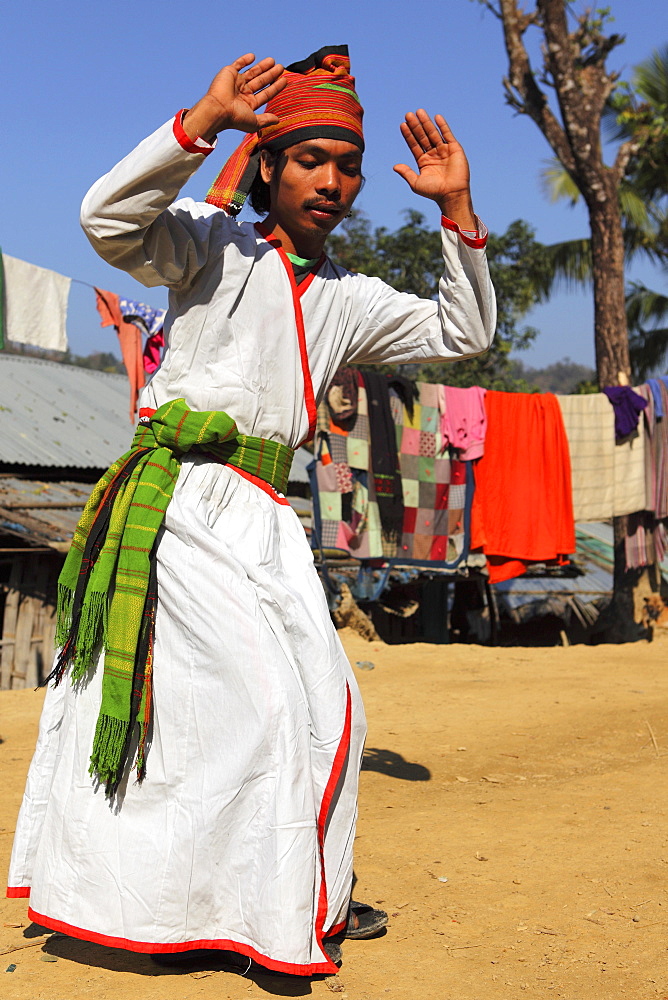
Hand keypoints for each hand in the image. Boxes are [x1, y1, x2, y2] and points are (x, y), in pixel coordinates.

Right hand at [183, 53, 285, 141]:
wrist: (218, 109)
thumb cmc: (235, 118)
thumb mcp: (255, 122)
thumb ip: (266, 120)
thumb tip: (278, 120)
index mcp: (249, 103)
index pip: (266, 94)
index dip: (276, 87)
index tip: (285, 80)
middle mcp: (243, 92)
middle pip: (261, 81)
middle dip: (271, 75)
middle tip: (281, 68)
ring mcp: (236, 82)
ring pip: (252, 72)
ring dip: (262, 66)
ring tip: (273, 61)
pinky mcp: (229, 73)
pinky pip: (238, 64)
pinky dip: (245, 60)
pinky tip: (253, 57)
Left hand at [394, 110, 475, 228]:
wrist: (451, 194)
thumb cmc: (434, 192)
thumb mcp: (416, 183)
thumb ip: (406, 173)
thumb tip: (394, 166)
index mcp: (424, 162)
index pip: (414, 145)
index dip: (408, 135)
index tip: (402, 124)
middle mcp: (433, 154)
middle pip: (422, 136)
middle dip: (415, 126)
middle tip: (408, 114)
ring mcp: (444, 151)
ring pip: (433, 133)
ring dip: (426, 123)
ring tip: (419, 112)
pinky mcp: (454, 149)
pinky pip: (447, 135)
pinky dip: (442, 126)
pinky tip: (436, 117)